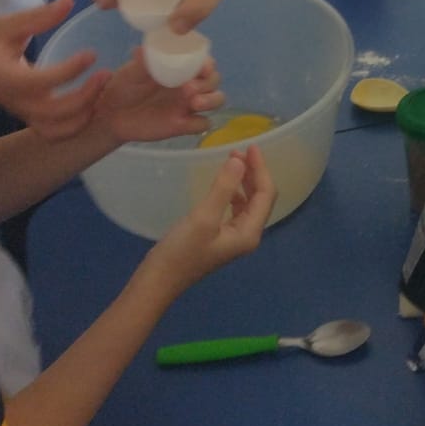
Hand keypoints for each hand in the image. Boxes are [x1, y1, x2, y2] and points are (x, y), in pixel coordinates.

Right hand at [0, 0, 111, 139]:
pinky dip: (76, 124)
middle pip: (55, 114)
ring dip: (83, 116)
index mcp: (8, 79)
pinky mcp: (29, 115)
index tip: (91, 54)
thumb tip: (70, 0)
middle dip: (85, 97)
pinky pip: (54, 131)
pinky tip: (92, 102)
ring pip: (57, 130)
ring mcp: (23, 112)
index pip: (43, 82)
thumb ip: (39, 16)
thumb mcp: (6, 24)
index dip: (70, 71)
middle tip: (105, 74)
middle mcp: (17, 102)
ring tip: (101, 91)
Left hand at [95, 50, 224, 143]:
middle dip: (208, 83)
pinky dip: (200, 122)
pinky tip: (185, 121)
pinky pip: (203, 124)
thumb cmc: (123, 87)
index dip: (208, 64)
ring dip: (211, 100)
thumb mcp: (130, 72)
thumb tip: (142, 49)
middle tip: (190, 87)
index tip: (203, 67)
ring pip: (216, 100)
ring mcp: (188, 104)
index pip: (204, 62)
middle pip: (214, 81)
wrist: (111, 114)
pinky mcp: (183, 124)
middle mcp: (189, 84)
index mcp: (181, 67)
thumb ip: (140, 62)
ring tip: (194, 102)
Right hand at [144, 145, 276, 293]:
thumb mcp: (203, 216)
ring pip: (248, 202)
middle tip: (240, 149)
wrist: (158, 280)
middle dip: (254, 172)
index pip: (266, 194)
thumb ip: (223, 187)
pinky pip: (235, 209)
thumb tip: (240, 161)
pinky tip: (224, 184)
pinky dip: (233, 192)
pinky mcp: (220, 237)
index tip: (251, 145)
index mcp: (249, 232)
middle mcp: (247, 235)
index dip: (261, 168)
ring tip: (233, 160)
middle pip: (261, 198)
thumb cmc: (181, 250)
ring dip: (244, 181)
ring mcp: (234, 237)